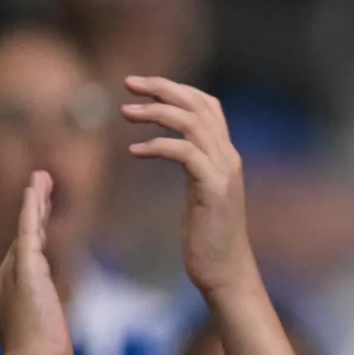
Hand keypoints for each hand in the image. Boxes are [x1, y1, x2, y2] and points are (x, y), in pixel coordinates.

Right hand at [0, 172, 70, 354]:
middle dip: (32, 209)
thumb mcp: (42, 334)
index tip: (39, 217)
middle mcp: (3, 278)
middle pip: (22, 236)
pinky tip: (35, 191)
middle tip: (41, 182)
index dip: (32, 234)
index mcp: (7, 292)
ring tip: (42, 177)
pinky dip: (31, 210)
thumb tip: (52, 329)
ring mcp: (12, 273)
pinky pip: (27, 232)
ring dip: (35, 202)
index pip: (23, 256)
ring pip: (26, 229)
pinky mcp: (26, 271)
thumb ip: (44, 320)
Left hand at [121, 77, 255, 298]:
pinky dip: (158, 146)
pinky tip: (134, 151)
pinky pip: (185, 153)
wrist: (225, 270)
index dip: (176, 89)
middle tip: (127, 84)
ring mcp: (224, 173)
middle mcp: (229, 157)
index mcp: (225, 155)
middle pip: (199, 105)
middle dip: (162, 89)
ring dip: (155, 113)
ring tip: (125, 112)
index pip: (207, 105)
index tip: (142, 86)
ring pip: (192, 124)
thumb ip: (193, 165)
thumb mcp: (200, 191)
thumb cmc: (208, 237)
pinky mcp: (213, 190)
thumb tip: (171, 148)